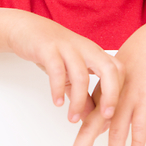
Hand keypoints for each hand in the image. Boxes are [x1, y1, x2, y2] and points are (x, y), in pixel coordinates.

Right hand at [9, 12, 124, 123]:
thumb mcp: (70, 73)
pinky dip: (58, 88)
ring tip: (73, 118)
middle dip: (111, 94)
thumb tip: (91, 118)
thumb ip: (82, 94)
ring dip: (79, 100)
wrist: (26, 28)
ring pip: (81, 74)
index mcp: (94, 53)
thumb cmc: (51, 50)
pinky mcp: (48, 49)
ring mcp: (67, 47)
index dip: (119, 92)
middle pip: (109, 69)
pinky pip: (57, 70)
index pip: (118, 70)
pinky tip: (57, 102)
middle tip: (104, 117)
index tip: (111, 115)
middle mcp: (85, 48)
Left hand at [65, 19, 145, 145]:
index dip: (79, 145)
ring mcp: (128, 99)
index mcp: (101, 94)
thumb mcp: (114, 82)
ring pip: (116, 131)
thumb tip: (97, 126)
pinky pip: (141, 123)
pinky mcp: (145, 99)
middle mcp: (111, 98)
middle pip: (91, 128)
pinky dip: (138, 140)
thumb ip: (104, 103)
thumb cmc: (134, 63)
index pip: (85, 123)